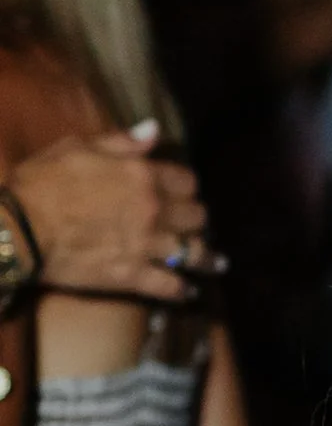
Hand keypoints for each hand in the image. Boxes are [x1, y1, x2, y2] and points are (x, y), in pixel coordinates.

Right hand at [10, 125, 212, 301]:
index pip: (186, 181)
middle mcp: (153, 209)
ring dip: (207, 258)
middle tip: (194, 227)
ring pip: (193, 253)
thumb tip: (154, 131)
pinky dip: (182, 291)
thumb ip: (121, 141)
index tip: (184, 194)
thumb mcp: (78, 147)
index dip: (187, 188)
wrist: (21, 227)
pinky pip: (170, 286)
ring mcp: (146, 245)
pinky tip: (189, 294)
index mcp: (142, 175)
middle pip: (196, 216)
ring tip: (216, 264)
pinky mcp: (132, 276)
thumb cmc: (42, 182)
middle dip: (196, 220)